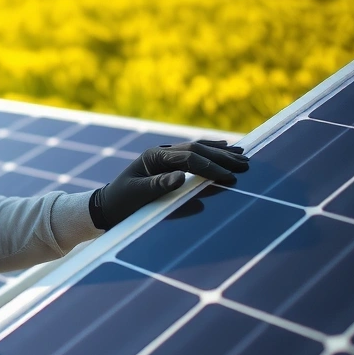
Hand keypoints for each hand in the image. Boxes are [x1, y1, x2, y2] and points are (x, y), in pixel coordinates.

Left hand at [89, 139, 249, 230]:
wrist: (108, 205)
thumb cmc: (121, 202)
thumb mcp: (137, 196)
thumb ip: (158, 186)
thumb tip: (181, 177)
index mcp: (153, 156)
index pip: (189, 158)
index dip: (210, 167)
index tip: (229, 176)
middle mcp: (161, 152)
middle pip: (197, 150)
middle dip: (222, 157)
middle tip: (245, 164)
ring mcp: (166, 155)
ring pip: (198, 149)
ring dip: (221, 152)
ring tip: (244, 155)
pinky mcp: (169, 163)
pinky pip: (194, 154)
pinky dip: (211, 151)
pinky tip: (226, 149)